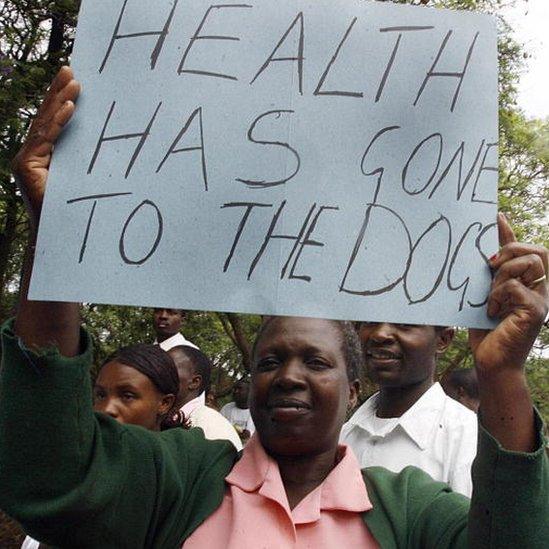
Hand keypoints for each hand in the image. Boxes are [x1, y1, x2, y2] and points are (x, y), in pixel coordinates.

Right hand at [11, 66, 79, 226]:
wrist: (64, 239)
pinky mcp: (26, 167)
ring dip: (60, 100)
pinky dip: (58, 122)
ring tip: (73, 80)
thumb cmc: (79, 211)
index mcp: (44, 157)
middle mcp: (32, 156)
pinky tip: (69, 106)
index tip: (75, 79)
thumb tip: (108, 141)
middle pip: (46, 119)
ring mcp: (27, 161)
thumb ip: (84, 159)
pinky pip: (45, 139)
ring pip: (44, 125)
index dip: (61, 100)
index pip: (53, 124)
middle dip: (59, 93)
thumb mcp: (85, 178)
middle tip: (72, 70)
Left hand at [469, 213, 547, 374]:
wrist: (490, 361)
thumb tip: (480, 252)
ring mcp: (541, 299)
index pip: (525, 249)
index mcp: (526, 283)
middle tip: (491, 263)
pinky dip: (499, 295)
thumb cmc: (485, 330)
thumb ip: (487, 275)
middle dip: (511, 250)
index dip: (510, 232)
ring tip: (490, 295)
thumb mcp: (483, 295)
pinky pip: (516, 287)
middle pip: (535, 251)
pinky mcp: (536, 311)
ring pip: (528, 264)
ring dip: (503, 275)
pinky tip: (491, 310)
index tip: (496, 216)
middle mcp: (538, 288)